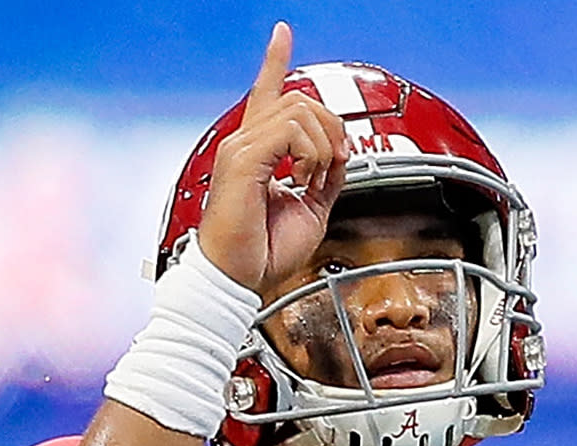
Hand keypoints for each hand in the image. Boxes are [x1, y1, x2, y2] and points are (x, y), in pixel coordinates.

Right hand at [197, 22, 348, 296]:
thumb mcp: (310, 210)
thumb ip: (325, 177)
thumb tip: (340, 154)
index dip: (275, 60)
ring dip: (321, 143)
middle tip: (332, 163)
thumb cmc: (259, 255)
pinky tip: (304, 177)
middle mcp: (243, 145)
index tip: (282, 34)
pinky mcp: (243, 161)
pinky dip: (311, 152)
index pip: (265, 94)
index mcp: (255, 153)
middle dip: (330, 126)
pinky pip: (292, 131)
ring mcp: (240, 150)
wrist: (236, 281)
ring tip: (313, 176)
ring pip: (299, 110)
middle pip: (298, 98)